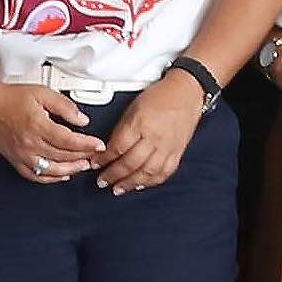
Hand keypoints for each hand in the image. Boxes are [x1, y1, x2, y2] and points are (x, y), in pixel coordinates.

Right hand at [0, 82, 107, 183]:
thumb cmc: (11, 98)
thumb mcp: (43, 93)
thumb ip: (65, 106)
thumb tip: (82, 120)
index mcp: (38, 126)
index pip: (70, 141)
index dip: (87, 145)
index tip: (98, 145)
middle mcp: (30, 143)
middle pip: (63, 156)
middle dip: (83, 157)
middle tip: (94, 155)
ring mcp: (22, 155)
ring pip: (51, 170)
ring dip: (70, 170)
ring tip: (82, 166)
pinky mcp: (15, 160)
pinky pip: (35, 176)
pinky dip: (50, 179)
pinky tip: (61, 175)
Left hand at [95, 70, 208, 192]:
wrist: (187, 93)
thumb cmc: (159, 97)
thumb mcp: (133, 108)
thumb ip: (122, 129)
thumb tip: (109, 148)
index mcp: (140, 123)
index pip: (118, 147)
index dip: (104, 158)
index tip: (95, 164)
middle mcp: (154, 138)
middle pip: (131, 163)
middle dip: (114, 175)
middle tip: (102, 181)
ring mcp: (168, 147)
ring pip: (147, 172)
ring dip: (130, 183)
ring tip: (118, 189)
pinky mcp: (177, 152)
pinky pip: (164, 172)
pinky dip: (151, 181)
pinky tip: (141, 185)